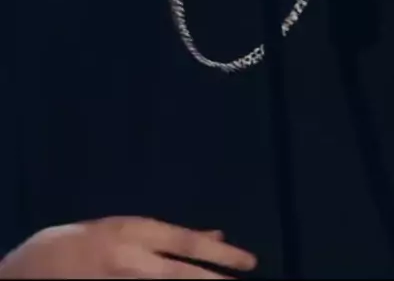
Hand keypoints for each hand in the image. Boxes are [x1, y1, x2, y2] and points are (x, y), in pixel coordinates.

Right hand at [0, 216, 256, 278]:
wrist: (37, 266)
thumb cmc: (85, 239)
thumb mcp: (126, 228)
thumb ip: (167, 236)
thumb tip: (213, 236)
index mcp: (136, 232)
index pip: (186, 243)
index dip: (219, 253)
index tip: (248, 262)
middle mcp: (133, 260)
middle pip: (183, 273)